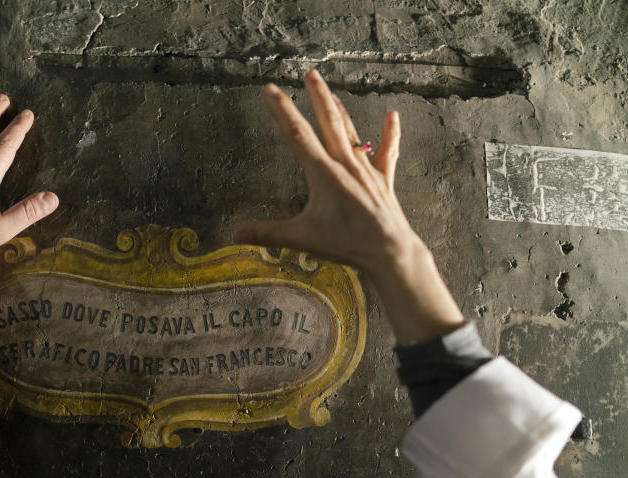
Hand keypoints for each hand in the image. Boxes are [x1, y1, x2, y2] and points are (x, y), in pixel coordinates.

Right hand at [233, 70, 464, 343]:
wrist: (388, 251)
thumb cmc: (345, 244)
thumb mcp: (301, 238)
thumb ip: (267, 233)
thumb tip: (234, 234)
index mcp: (323, 174)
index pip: (297, 135)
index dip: (282, 111)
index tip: (271, 90)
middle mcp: (345, 165)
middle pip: (329, 123)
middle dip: (317, 97)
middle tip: (309, 74)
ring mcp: (366, 171)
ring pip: (352, 132)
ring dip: (340, 109)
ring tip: (329, 90)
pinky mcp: (383, 181)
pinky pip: (386, 153)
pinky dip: (390, 134)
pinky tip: (393, 115)